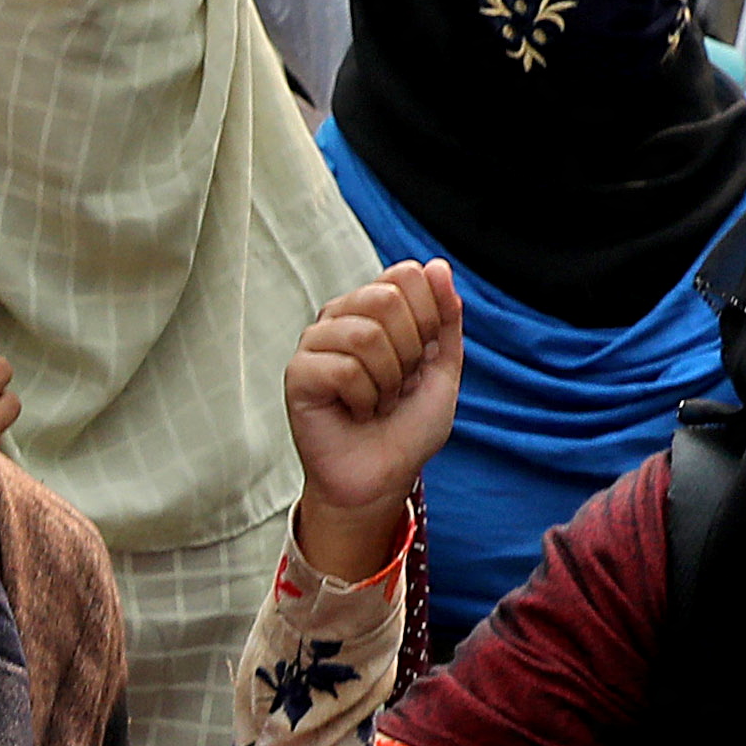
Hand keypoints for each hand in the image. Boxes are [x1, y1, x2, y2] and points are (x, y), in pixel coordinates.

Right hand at [285, 263, 462, 579]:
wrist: (382, 478)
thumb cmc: (407, 426)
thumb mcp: (443, 367)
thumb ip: (446, 318)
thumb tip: (438, 266)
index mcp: (374, 308)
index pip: (406, 275)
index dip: (428, 318)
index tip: (422, 358)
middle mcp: (342, 317)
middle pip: (386, 298)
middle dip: (408, 352)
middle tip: (398, 384)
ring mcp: (316, 343)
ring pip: (366, 336)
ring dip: (387, 381)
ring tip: (378, 401)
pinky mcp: (298, 373)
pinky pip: (344, 368)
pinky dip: (364, 399)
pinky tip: (356, 413)